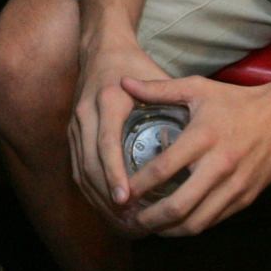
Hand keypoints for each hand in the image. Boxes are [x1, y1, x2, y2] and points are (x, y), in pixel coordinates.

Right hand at [67, 40, 172, 223]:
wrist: (101, 48)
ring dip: (99, 200)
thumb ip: (173, 101)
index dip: (114, 173)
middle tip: (129, 220)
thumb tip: (198, 129)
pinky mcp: (72, 134)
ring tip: (122, 222)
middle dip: (106, 196)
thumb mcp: (156, 76)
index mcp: (107, 100)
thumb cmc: (134, 63)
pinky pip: (78, 169)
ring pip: (81, 171)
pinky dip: (92, 192)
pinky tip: (109, 210)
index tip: (126, 197)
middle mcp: (85, 113)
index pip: (106, 144)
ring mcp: (75, 125)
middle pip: (89, 164)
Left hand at [112, 75, 270, 238]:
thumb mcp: (197, 88)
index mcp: (203, 137)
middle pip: (178, 206)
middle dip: (149, 219)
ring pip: (196, 222)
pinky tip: (175, 222)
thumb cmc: (236, 101)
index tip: (120, 193)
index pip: (163, 169)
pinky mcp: (246, 198)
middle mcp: (219, 165)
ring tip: (149, 227)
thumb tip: (124, 82)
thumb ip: (159, 89)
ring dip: (169, 229)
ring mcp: (235, 185)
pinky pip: (214, 220)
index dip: (138, 186)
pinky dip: (191, 226)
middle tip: (129, 220)